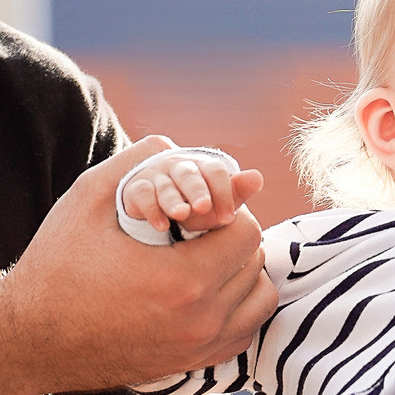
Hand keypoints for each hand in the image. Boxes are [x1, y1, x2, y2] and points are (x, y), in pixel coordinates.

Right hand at [0, 136, 278, 394]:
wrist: (29, 340)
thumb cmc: (55, 268)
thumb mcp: (87, 200)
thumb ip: (137, 163)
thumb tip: (176, 142)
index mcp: (183, 280)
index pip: (247, 231)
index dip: (226, 209)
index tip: (198, 209)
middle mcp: (201, 321)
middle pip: (255, 263)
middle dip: (232, 238)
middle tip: (197, 230)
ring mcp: (198, 349)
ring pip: (258, 299)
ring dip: (242, 272)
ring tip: (205, 257)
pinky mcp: (191, 365)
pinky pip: (244, 332)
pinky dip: (237, 308)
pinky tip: (206, 291)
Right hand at [119, 144, 264, 237]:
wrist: (156, 204)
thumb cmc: (195, 207)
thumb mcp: (215, 204)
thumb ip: (235, 192)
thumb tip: (258, 177)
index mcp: (203, 168)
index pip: (215, 172)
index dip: (223, 192)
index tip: (228, 219)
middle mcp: (180, 168)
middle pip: (189, 174)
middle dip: (197, 191)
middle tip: (204, 208)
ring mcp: (157, 177)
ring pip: (165, 185)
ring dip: (174, 199)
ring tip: (181, 214)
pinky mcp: (136, 189)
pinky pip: (143, 193)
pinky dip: (151, 208)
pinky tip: (161, 226)